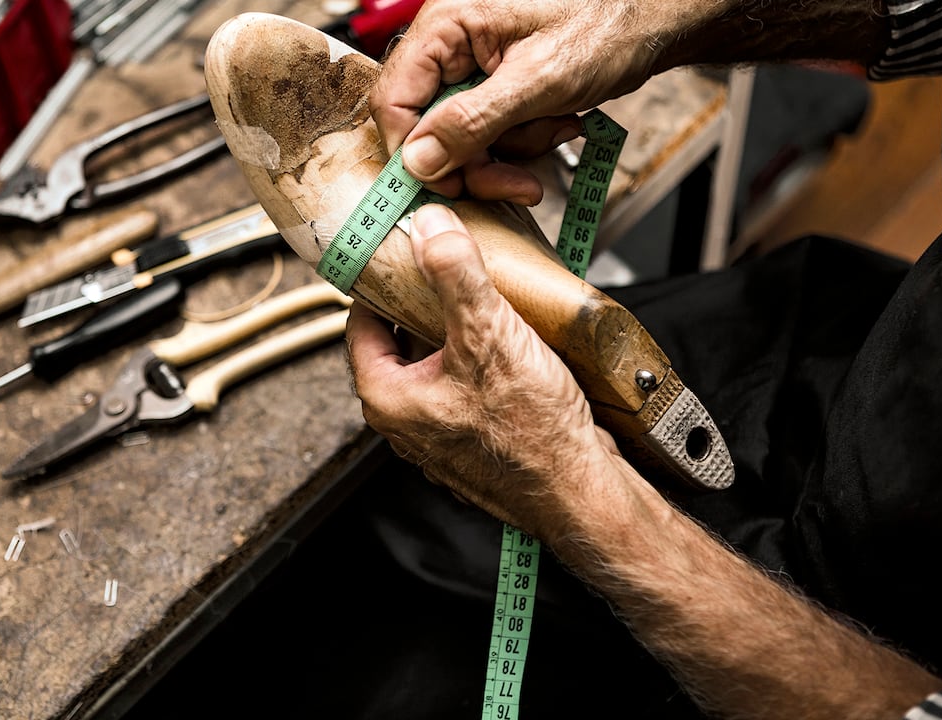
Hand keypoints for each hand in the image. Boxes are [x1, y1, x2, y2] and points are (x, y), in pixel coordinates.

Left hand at [345, 204, 632, 538]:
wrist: (581, 492)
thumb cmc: (531, 436)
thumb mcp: (489, 334)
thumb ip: (454, 274)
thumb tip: (428, 226)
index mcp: (386, 398)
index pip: (360, 322)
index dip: (380, 281)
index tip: (401, 251)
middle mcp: (406, 421)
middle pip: (399, 339)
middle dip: (424, 301)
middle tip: (448, 266)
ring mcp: (439, 433)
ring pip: (436, 362)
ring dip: (457, 330)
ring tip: (486, 298)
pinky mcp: (473, 438)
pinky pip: (465, 384)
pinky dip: (481, 358)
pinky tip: (513, 340)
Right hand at [369, 0, 667, 203]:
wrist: (656, 19)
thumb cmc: (608, 25)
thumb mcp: (539, 81)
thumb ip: (472, 121)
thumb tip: (419, 160)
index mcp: (447, 24)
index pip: (395, 100)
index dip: (414, 152)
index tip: (447, 185)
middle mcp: (451, 41)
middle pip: (429, 125)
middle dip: (477, 159)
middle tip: (516, 181)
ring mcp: (474, 63)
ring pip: (462, 135)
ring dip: (509, 149)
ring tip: (556, 128)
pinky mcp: (496, 82)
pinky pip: (490, 129)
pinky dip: (524, 138)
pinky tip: (559, 122)